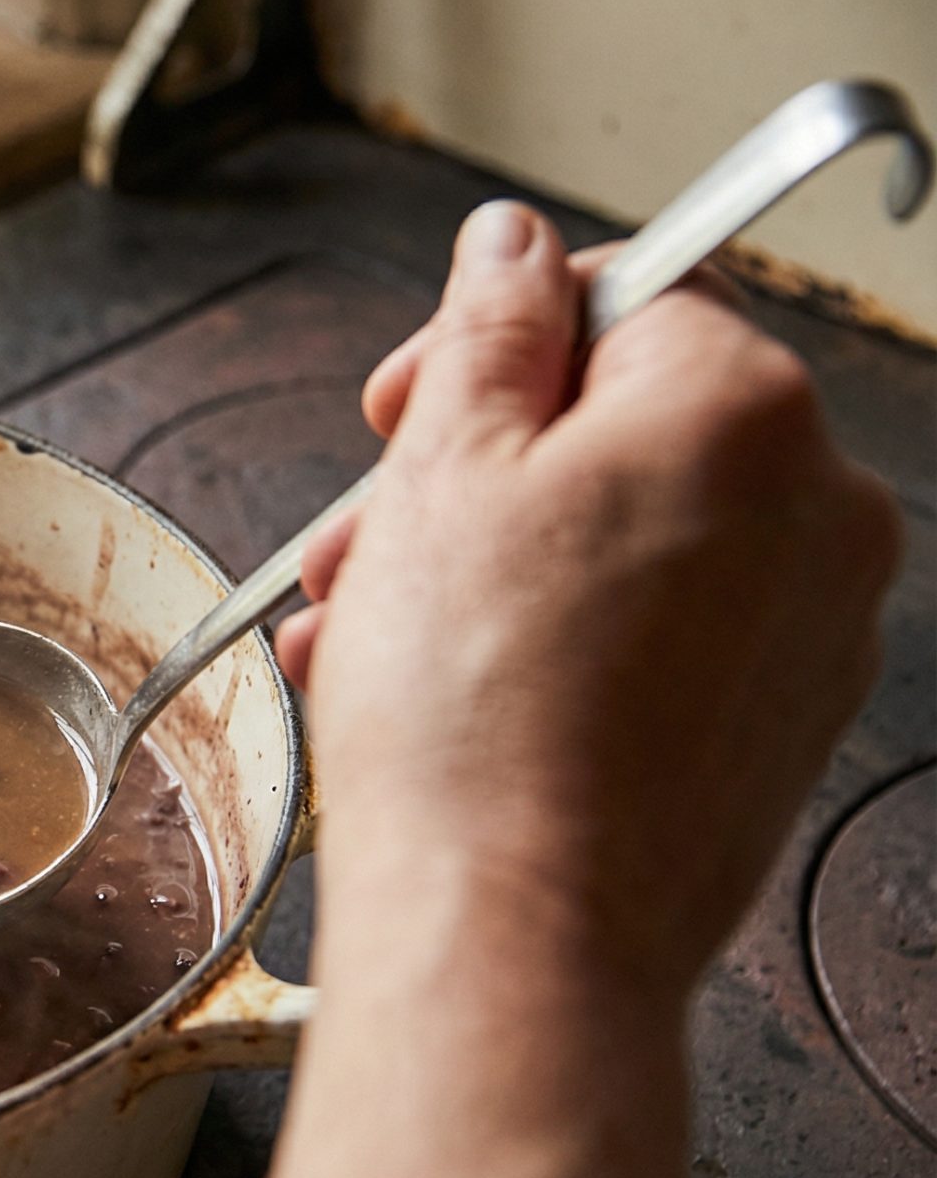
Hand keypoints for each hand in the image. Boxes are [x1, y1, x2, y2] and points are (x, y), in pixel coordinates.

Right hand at [280, 201, 899, 994]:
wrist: (514, 932)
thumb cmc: (472, 710)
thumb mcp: (440, 467)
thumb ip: (487, 328)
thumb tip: (510, 245)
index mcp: (745, 408)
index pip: (627, 294)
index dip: (489, 339)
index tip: (402, 405)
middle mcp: (819, 508)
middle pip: (622, 425)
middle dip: (470, 473)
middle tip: (358, 540)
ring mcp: (814, 628)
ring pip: (627, 536)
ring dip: (487, 564)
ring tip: (366, 638)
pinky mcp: (780, 726)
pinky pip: (657, 633)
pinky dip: (552, 639)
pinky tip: (438, 694)